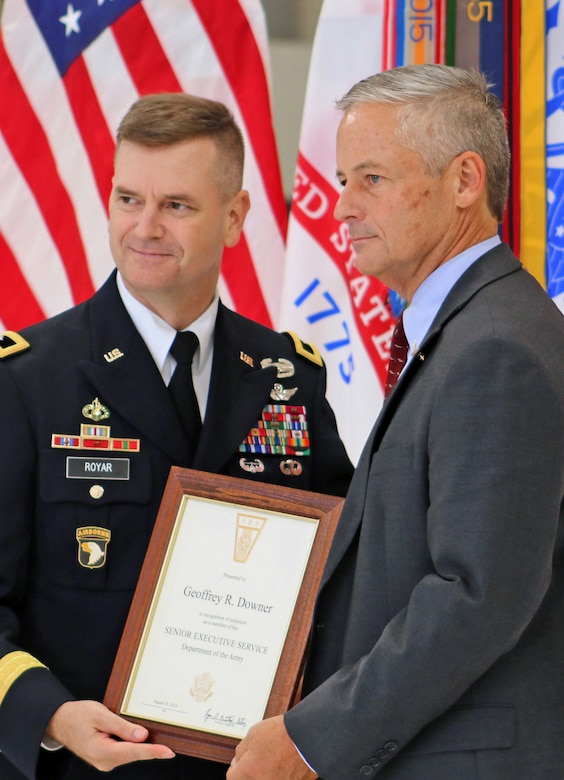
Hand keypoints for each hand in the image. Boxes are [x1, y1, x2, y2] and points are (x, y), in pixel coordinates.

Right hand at [45, 700, 174, 770]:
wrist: (60, 722)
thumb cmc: (77, 716)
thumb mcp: (100, 715)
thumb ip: (122, 726)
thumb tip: (142, 735)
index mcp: (101, 751)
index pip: (133, 751)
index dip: (152, 751)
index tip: (168, 752)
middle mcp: (104, 761)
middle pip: (134, 754)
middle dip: (151, 748)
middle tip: (169, 743)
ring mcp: (105, 762)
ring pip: (130, 754)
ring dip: (142, 746)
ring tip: (155, 739)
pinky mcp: (106, 758)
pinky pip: (124, 752)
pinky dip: (133, 745)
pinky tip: (140, 737)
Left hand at [227, 715, 316, 779]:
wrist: (308, 738)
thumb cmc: (283, 734)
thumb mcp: (254, 734)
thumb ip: (242, 751)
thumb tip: (238, 760)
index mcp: (247, 772)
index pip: (232, 777)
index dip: (237, 766)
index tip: (241, 762)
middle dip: (250, 773)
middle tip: (259, 761)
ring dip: (265, 775)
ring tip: (273, 761)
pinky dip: (279, 776)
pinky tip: (283, 766)